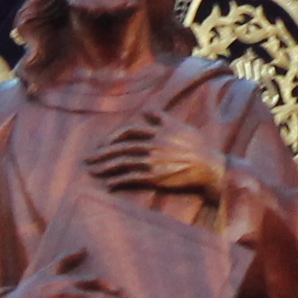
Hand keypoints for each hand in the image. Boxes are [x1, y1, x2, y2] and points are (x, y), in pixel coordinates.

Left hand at [86, 118, 228, 205]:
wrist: (208, 166)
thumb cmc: (198, 146)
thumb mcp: (181, 126)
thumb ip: (163, 119)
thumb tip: (147, 112)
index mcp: (158, 132)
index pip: (129, 131)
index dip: (114, 136)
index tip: (105, 142)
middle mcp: (152, 144)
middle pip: (120, 147)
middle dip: (102, 153)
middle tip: (89, 158)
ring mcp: (152, 161)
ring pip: (122, 162)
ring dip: (105, 166)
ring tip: (93, 171)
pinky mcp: (154, 176)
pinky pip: (131, 178)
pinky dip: (118, 181)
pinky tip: (109, 184)